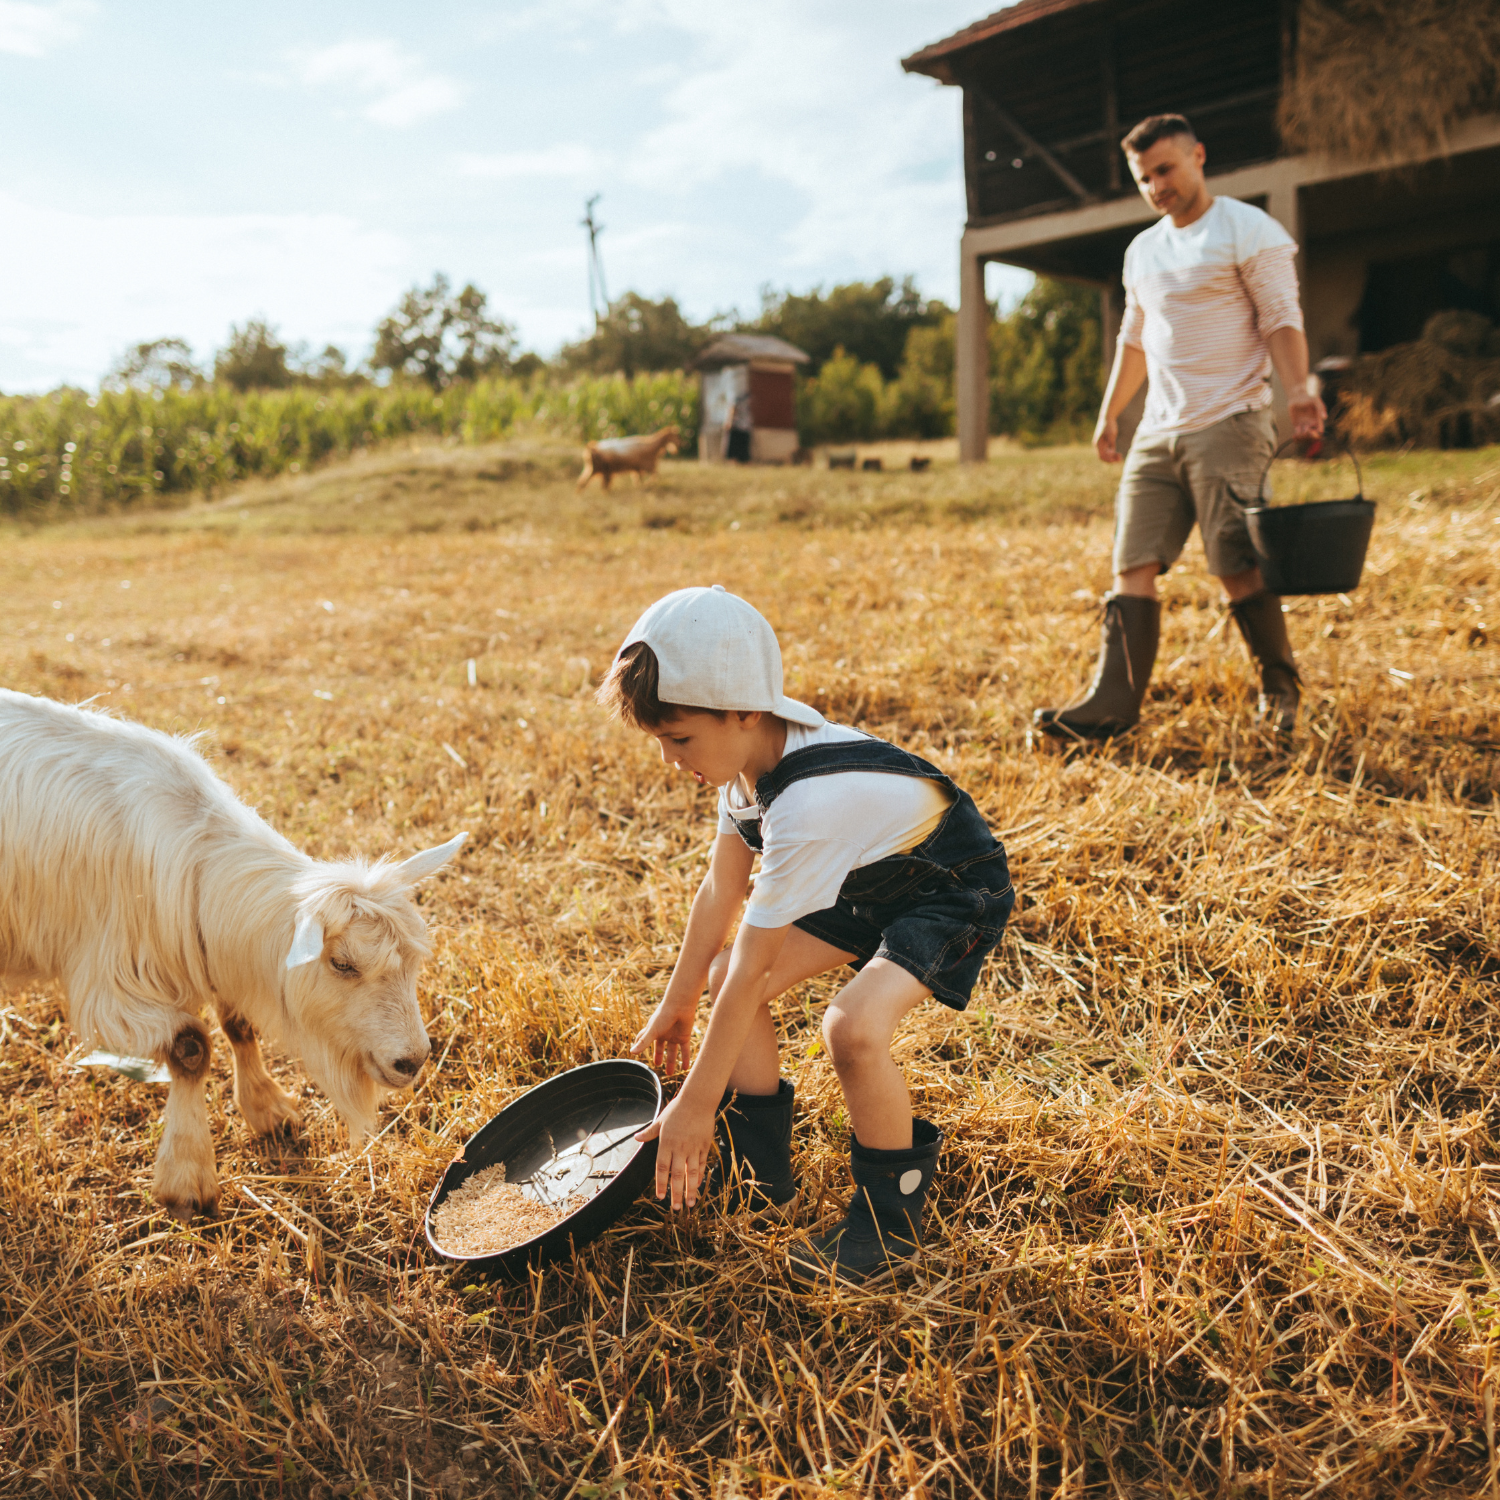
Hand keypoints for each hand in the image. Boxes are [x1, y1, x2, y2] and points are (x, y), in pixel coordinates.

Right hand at [630, 998, 695, 1073]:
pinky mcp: (684, 1036)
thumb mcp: (652, 1031)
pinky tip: (685, 1068)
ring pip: (672, 1051)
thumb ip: (643, 1043)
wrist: (680, 1005)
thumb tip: (632, 1053)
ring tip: (670, 1073)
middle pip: (660, 1047)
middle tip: (657, 1065)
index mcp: (654, 1030)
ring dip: (671, 1062)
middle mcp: (664, 1033)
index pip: (645, 1039)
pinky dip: (685, 1059)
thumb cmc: (663, 1015)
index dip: (640, 1045)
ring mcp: (674, 1035)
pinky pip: (685, 1050)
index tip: (636, 1052)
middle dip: (658, 1056)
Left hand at [634, 1092, 715, 1209]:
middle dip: (675, 1193)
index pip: (662, 1168)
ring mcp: (694, 1148)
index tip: (660, 1197)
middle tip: (675, 1208)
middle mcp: (680, 1148)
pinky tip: (699, 1185)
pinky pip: (702, 1164)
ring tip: (690, 1204)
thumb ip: (650, 1132)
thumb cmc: (677, 1109)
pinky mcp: (705, 1146)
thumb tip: (636, 1138)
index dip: (661, 1184)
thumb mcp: (661, 1120)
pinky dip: (700, 1175)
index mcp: (667, 1143)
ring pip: (692, 1173)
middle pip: (677, 1175)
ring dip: (691, 1190)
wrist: (698, 1100)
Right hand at [1094, 417, 1120, 463]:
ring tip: (1120, 457)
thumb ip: (1111, 443)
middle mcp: (1098, 446)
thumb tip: (1112, 452)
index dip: (1108, 459)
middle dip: (1111, 459)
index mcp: (1097, 444)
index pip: (1101, 456)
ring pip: (1106, 455)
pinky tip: (1119, 454)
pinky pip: (1108, 451)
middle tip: (1120, 460)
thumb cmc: (1109, 425)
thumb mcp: (1111, 434)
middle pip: (1103, 457)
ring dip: (1112, 458)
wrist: (1107, 417)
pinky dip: (1113, 454)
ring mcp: (1101, 445)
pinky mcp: (1105, 443)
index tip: (1116, 459)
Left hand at [1288, 392, 1326, 441]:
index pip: (1320, 432)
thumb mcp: (1315, 400)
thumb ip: (1321, 408)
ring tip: (1296, 435)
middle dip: (1308, 437)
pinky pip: (1298, 435)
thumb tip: (1325, 417)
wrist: (1296, 397)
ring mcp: (1305, 426)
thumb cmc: (1307, 398)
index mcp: (1318, 420)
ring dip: (1301, 438)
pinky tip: (1294, 436)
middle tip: (1303, 431)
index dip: (1315, 435)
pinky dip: (1296, 438)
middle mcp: (1313, 424)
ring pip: (1305, 437)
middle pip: (1312, 437)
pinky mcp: (1298, 426)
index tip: (1309, 429)